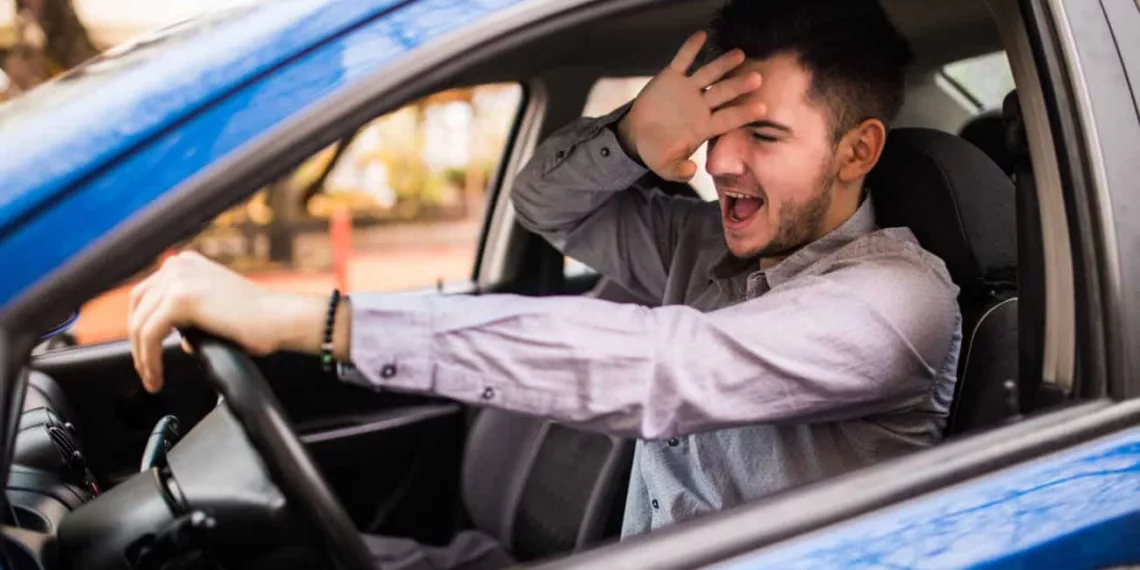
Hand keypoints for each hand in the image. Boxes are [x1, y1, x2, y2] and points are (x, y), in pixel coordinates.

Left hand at [127, 251, 320, 392]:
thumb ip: (190, 318)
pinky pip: (149, 335)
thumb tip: (178, 339)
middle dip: (138, 344)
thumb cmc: (259, 320)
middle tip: (147, 371)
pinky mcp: (179, 298)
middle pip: (137, 308)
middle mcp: (178, 265)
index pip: (146, 295)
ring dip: (142, 357)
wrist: (281, 319)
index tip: (146, 355)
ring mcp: (177, 279)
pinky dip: (149, 359)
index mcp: (186, 263)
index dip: (141, 327)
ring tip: (153, 379)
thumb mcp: (214, 310)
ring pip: (139, 324)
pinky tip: (157, 374)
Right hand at [617, 31, 766, 180]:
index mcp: (704, 127)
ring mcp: (688, 90)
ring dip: (723, 64)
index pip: (728, 119)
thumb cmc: (657, 152)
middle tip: (757, 78)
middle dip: (739, 86)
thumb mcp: (665, 166)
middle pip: (724, 94)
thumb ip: (678, 171)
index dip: (744, 114)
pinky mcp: (672, 77)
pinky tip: (701, 35)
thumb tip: (691, 171)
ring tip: (739, 54)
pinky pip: (683, 60)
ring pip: (709, 74)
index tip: (763, 109)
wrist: (638, 136)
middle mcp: (701, 106)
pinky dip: (691, 48)